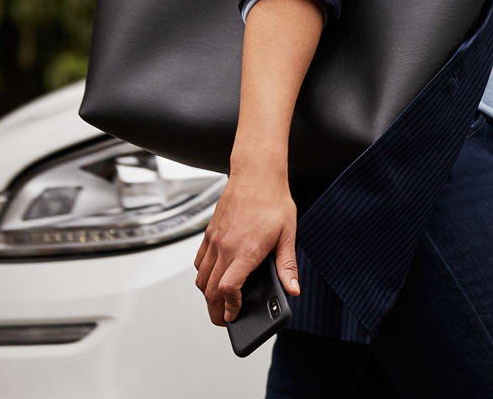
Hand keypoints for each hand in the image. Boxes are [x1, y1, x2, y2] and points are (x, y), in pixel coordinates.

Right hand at [193, 168, 299, 325]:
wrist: (256, 173)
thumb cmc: (273, 201)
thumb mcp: (288, 234)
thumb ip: (287, 266)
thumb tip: (292, 289)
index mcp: (246, 250)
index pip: (228, 289)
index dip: (230, 307)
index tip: (236, 316)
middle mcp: (226, 247)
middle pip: (210, 290)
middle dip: (216, 310)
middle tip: (225, 319)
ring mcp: (215, 240)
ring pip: (202, 278)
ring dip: (208, 295)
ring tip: (220, 303)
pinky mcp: (209, 233)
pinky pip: (199, 262)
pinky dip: (203, 276)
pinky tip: (215, 278)